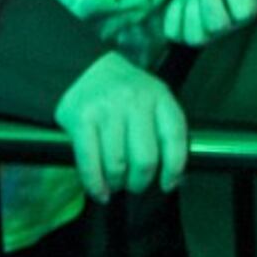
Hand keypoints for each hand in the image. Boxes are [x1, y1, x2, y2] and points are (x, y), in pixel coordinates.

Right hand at [51, 50, 188, 201]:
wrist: (86, 66)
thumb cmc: (124, 92)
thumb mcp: (152, 99)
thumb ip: (164, 131)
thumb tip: (175, 178)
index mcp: (158, 95)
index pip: (175, 138)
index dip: (173, 169)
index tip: (168, 184)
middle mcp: (134, 100)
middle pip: (145, 159)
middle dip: (140, 182)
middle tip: (135, 185)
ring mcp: (107, 108)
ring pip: (117, 165)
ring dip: (117, 184)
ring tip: (116, 183)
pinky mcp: (82, 118)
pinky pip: (90, 163)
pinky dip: (95, 185)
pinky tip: (100, 191)